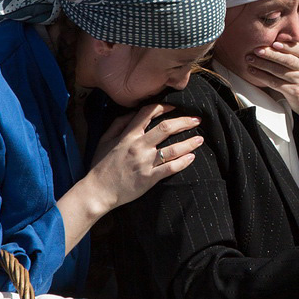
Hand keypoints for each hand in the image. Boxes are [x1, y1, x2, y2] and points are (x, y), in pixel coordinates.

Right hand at [87, 103, 204, 211]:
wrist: (97, 191)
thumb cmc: (100, 165)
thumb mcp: (104, 139)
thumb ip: (118, 124)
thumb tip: (132, 113)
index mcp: (128, 135)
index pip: (148, 113)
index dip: (164, 107)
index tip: (175, 107)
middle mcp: (138, 146)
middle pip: (166, 128)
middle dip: (184, 121)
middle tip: (197, 119)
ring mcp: (145, 162)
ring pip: (172, 149)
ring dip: (189, 142)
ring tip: (200, 139)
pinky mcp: (149, 178)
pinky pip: (170, 168)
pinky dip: (183, 162)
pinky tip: (192, 157)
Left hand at [244, 41, 298, 116]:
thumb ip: (292, 54)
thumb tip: (272, 40)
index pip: (298, 49)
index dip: (286, 46)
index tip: (274, 42)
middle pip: (287, 60)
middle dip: (270, 54)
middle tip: (256, 49)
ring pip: (279, 71)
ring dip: (262, 64)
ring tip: (249, 59)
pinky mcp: (293, 92)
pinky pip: (275, 83)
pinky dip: (262, 76)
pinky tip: (252, 71)